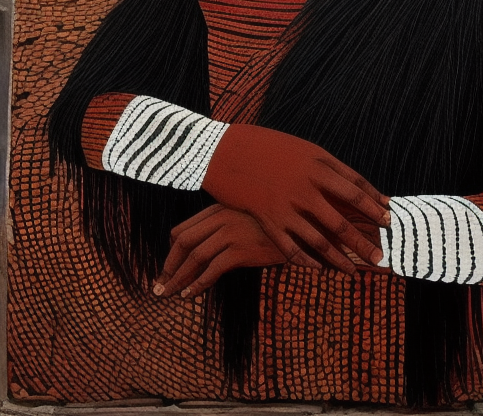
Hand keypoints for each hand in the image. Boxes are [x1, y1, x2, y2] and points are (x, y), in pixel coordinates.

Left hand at [153, 204, 284, 298]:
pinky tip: (190, 294)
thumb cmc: (274, 225)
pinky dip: (197, 283)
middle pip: (183, 242)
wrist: (303, 226)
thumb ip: (224, 226)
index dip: (170, 251)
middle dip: (168, 266)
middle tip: (160, 285)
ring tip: (170, 293)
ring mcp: (231, 231)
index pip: (182, 229)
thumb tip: (202, 249)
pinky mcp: (241, 249)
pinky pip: (212, 269)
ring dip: (178, 278)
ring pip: (194, 256)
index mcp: (218, 208)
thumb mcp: (245, 218)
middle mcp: (221, 216)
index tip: (167, 267)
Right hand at [202, 124, 389, 274]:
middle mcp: (306, 186)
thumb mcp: (300, 149)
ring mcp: (287, 205)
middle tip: (381, 256)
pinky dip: (309, 261)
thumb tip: (349, 185)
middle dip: (364, 240)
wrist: (225, 149)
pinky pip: (293, 248)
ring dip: (341, 259)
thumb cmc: (266, 146)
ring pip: (321, 240)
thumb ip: (325, 167)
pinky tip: (320, 270)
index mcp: (318, 163)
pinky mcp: (268, 220)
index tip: (388, 218)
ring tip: (355, 272)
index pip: (355, 188)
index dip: (374, 204)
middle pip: (343, 219)